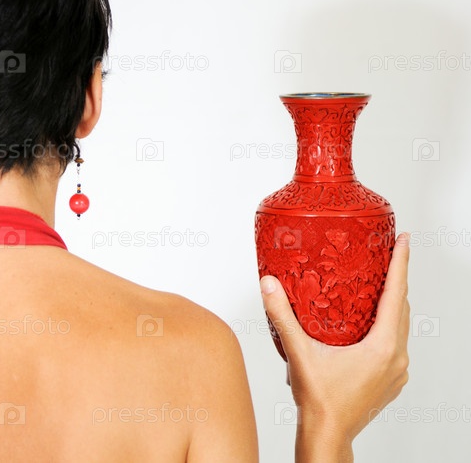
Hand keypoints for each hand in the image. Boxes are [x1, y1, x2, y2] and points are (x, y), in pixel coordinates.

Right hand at [260, 233, 410, 461]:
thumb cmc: (318, 401)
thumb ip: (282, 316)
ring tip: (381, 283)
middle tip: (391, 254)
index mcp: (382, 347)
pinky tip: (371, 322)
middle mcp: (397, 357)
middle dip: (398, 279)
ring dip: (393, 303)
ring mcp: (397, 370)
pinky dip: (389, 326)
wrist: (327, 434)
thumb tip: (269, 284)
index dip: (401, 263)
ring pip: (401, 326)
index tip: (405, 240)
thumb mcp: (298, 353)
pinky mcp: (391, 379)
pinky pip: (397, 344)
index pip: (396, 295)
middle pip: (403, 308)